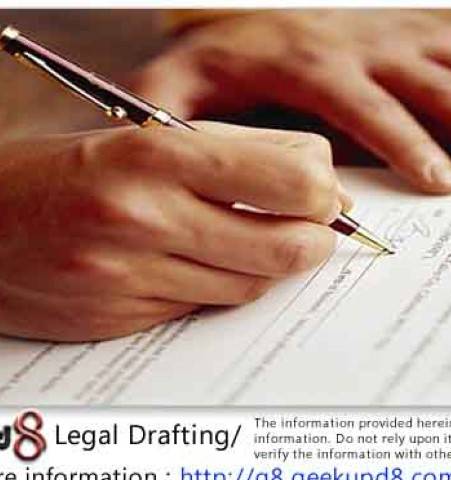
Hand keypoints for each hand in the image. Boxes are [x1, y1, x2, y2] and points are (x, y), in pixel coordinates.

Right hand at [0, 122, 343, 340]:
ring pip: (251, 284)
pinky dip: (224, 284)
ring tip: (259, 240)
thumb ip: (240, 156)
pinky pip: (207, 305)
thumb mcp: (150, 138)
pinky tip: (209, 262)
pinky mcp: (126, 316)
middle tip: (318, 229)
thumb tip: (318, 185)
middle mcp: (146, 218)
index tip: (325, 196)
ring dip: (270, 264)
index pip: (288, 183)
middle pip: (284, 247)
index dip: (323, 193)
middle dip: (317, 240)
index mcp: (157, 155)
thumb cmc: (71, 171)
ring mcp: (134, 275)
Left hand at [132, 10, 450, 192]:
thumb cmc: (220, 61)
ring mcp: (389, 37)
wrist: (247, 20)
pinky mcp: (406, 38)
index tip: (436, 182)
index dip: (404, 143)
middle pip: (429, 83)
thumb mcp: (181, 87)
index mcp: (308, 63)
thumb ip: (169, 118)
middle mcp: (359, 44)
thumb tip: (171, 156)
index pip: (366, 105)